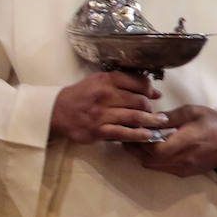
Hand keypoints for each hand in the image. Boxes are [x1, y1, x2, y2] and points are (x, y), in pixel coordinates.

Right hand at [50, 70, 167, 143]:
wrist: (56, 111)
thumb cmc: (80, 96)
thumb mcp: (97, 81)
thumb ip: (122, 83)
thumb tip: (153, 92)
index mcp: (105, 80)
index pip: (137, 82)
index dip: (150, 89)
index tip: (154, 95)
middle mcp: (104, 95)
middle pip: (139, 100)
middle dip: (151, 107)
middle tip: (156, 113)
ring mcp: (101, 114)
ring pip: (134, 117)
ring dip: (151, 121)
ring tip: (159, 123)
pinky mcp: (98, 130)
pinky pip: (124, 133)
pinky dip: (138, 135)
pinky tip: (148, 135)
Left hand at [124, 105, 216, 176]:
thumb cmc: (215, 124)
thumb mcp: (193, 112)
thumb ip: (170, 116)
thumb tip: (150, 118)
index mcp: (186, 142)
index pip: (155, 149)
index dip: (140, 142)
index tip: (132, 131)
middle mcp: (184, 159)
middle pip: (150, 160)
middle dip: (136, 150)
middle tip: (128, 137)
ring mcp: (185, 169)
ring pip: (154, 167)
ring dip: (143, 156)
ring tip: (138, 143)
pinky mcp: (186, 173)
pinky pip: (163, 169)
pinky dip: (154, 161)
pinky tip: (153, 149)